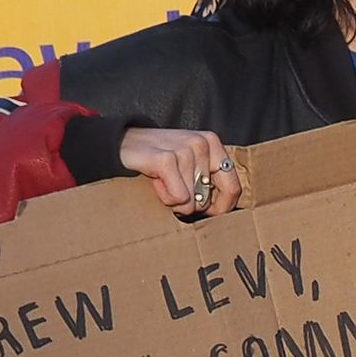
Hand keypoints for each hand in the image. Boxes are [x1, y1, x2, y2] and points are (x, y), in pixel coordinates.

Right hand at [119, 128, 241, 214]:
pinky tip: (155, 180)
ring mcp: (185, 149)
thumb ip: (209, 182)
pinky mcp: (166, 159)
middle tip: (173, 187)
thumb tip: (222, 213)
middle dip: (189, 204)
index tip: (206, 212)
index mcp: (213, 144)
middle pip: (207, 200)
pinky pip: (177, 198)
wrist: (122, 144)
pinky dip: (164, 197)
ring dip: (172, 198)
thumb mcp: (190, 166)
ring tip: (161, 180)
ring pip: (190, 202)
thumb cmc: (159, 159)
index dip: (221, 208)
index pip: (233, 188)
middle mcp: (202, 143)